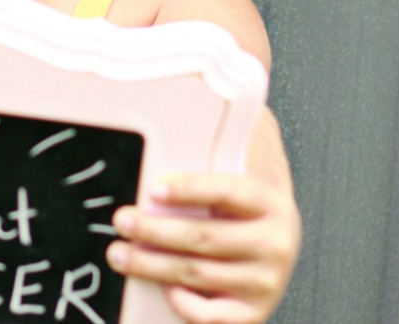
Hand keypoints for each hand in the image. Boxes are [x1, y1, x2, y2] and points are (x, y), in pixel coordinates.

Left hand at [105, 108, 300, 322]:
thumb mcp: (240, 169)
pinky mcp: (255, 312)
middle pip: (203, 238)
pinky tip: (162, 288)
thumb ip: (216, 146)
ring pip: (197, 274)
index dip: (189, 189)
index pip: (226, 190)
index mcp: (270, 199)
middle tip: (121, 221)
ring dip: (151, 265)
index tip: (153, 188)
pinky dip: (183, 304)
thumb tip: (182, 97)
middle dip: (154, 231)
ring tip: (120, 253)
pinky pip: (212, 316)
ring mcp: (267, 281)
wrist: (278, 240)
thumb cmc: (243, 202)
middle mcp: (276, 242)